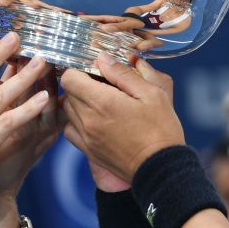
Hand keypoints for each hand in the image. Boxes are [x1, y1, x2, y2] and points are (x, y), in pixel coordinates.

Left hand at [60, 54, 183, 182]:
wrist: (160, 168)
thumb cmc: (160, 129)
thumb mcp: (152, 93)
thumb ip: (124, 74)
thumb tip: (103, 59)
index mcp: (102, 101)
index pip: (70, 77)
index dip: (79, 70)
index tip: (94, 70)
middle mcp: (88, 119)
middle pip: (68, 93)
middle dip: (81, 84)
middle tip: (102, 85)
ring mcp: (86, 137)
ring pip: (67, 111)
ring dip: (78, 102)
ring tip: (99, 102)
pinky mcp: (89, 150)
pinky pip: (70, 131)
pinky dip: (76, 122)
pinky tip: (93, 120)